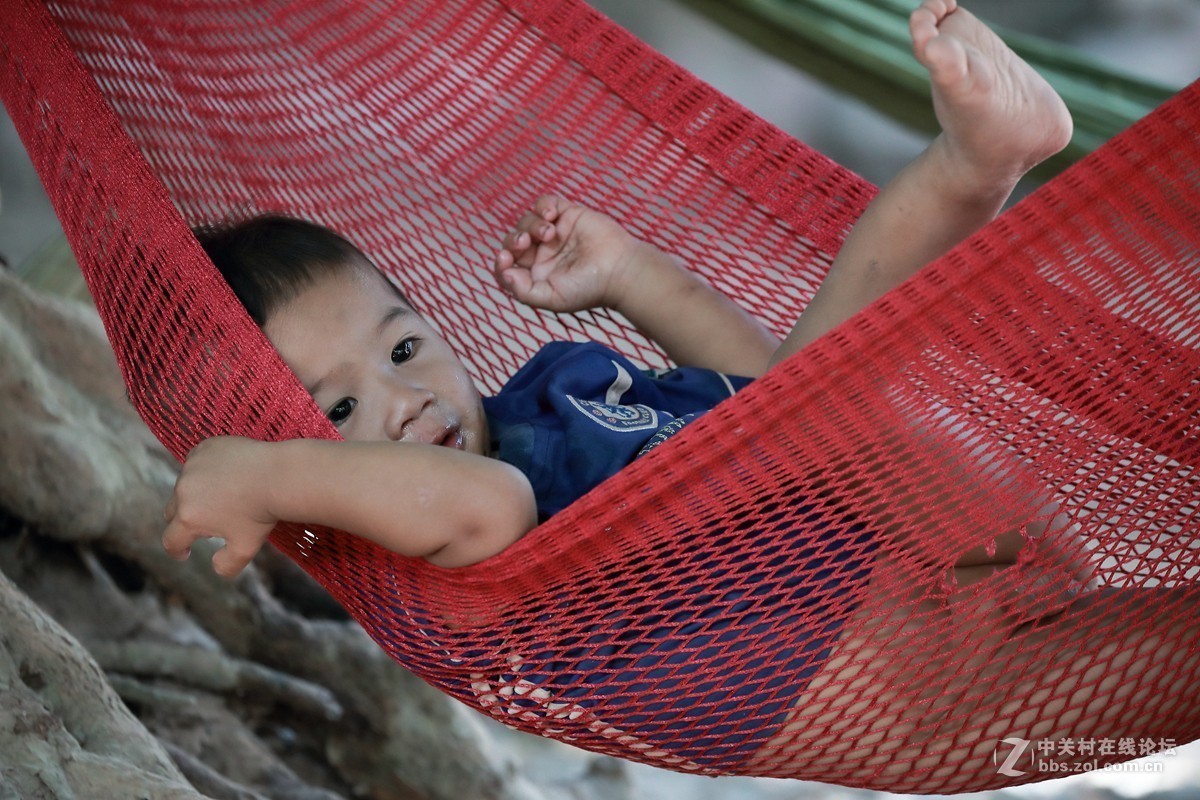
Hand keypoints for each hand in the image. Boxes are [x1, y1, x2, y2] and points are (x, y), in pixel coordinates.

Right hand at [162, 436, 278, 577]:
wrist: (279, 475)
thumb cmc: (263, 513)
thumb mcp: (246, 548)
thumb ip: (226, 565)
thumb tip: (215, 567)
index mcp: (189, 518)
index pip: (171, 540)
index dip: (177, 550)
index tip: (185, 553)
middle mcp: (184, 491)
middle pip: (173, 511)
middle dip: (184, 521)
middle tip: (205, 524)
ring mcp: (192, 466)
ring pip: (184, 486)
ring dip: (195, 494)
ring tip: (222, 498)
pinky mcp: (204, 448)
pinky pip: (197, 463)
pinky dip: (204, 471)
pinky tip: (225, 476)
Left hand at [494, 196, 642, 312]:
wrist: (620, 270)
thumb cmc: (588, 288)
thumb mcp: (552, 299)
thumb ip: (524, 292)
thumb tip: (505, 275)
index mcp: (535, 275)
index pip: (506, 266)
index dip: (500, 262)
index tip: (504, 258)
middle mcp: (542, 254)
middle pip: (513, 240)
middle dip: (514, 240)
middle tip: (526, 243)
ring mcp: (554, 233)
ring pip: (527, 221)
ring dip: (531, 224)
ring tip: (549, 232)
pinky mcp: (568, 215)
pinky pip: (545, 203)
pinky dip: (543, 205)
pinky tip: (551, 215)